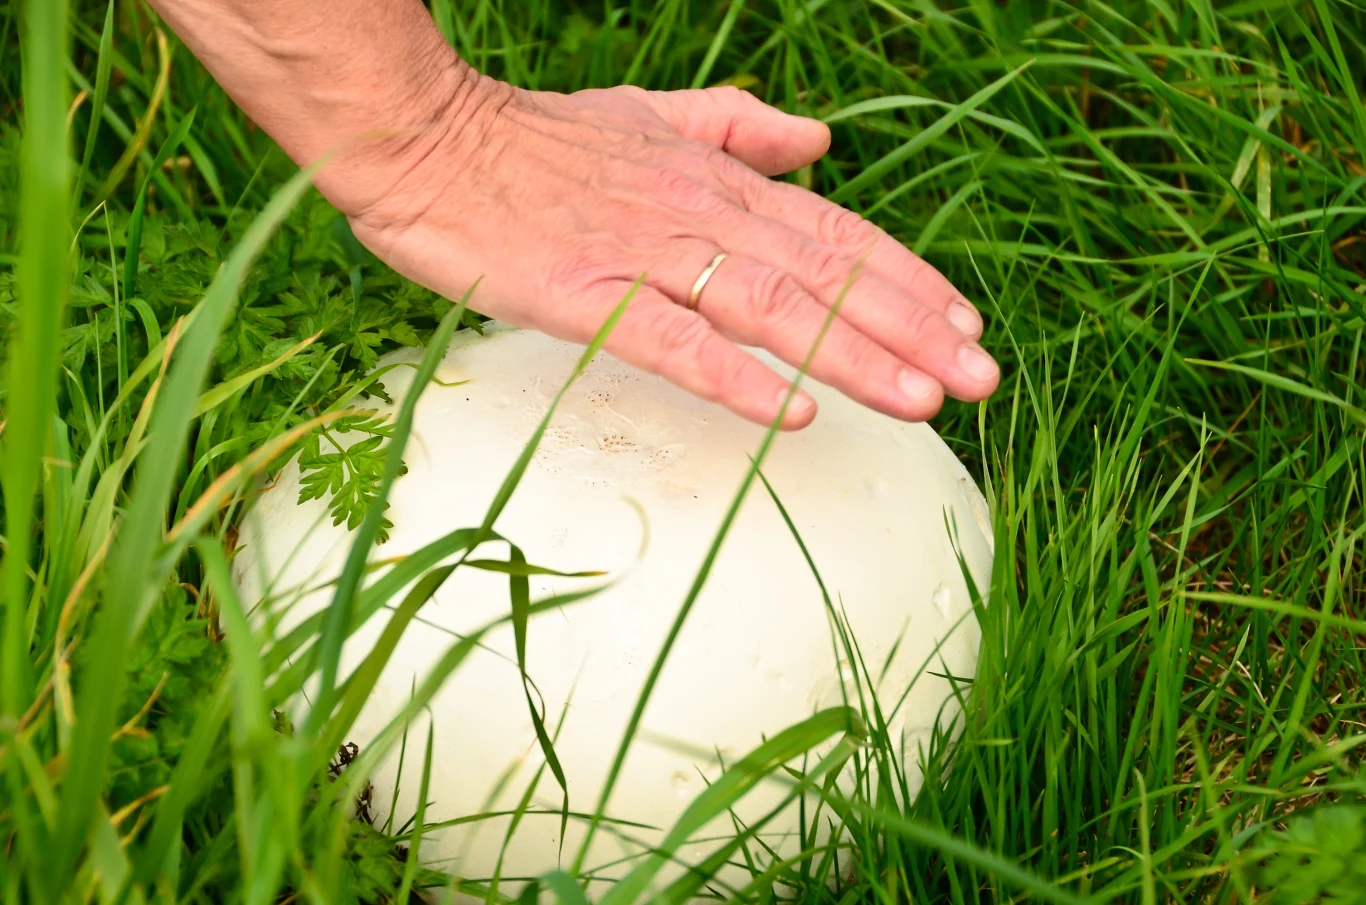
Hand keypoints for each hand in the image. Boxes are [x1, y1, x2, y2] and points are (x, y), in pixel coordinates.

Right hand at [344, 75, 999, 429]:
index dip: (906, 280)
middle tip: (981, 381)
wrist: (423, 138)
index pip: (835, 233)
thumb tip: (820, 143)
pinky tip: (790, 415)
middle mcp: (697, 214)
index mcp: (716, 180)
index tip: (966, 325)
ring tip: (922, 403)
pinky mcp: (585, 293)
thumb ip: (736, 127)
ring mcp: (643, 254)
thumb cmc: (531, 140)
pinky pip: (673, 341)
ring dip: (853, 356)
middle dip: (911, 330)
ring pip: (771, 308)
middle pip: (826, 275)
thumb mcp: (648, 115)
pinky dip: (736, 377)